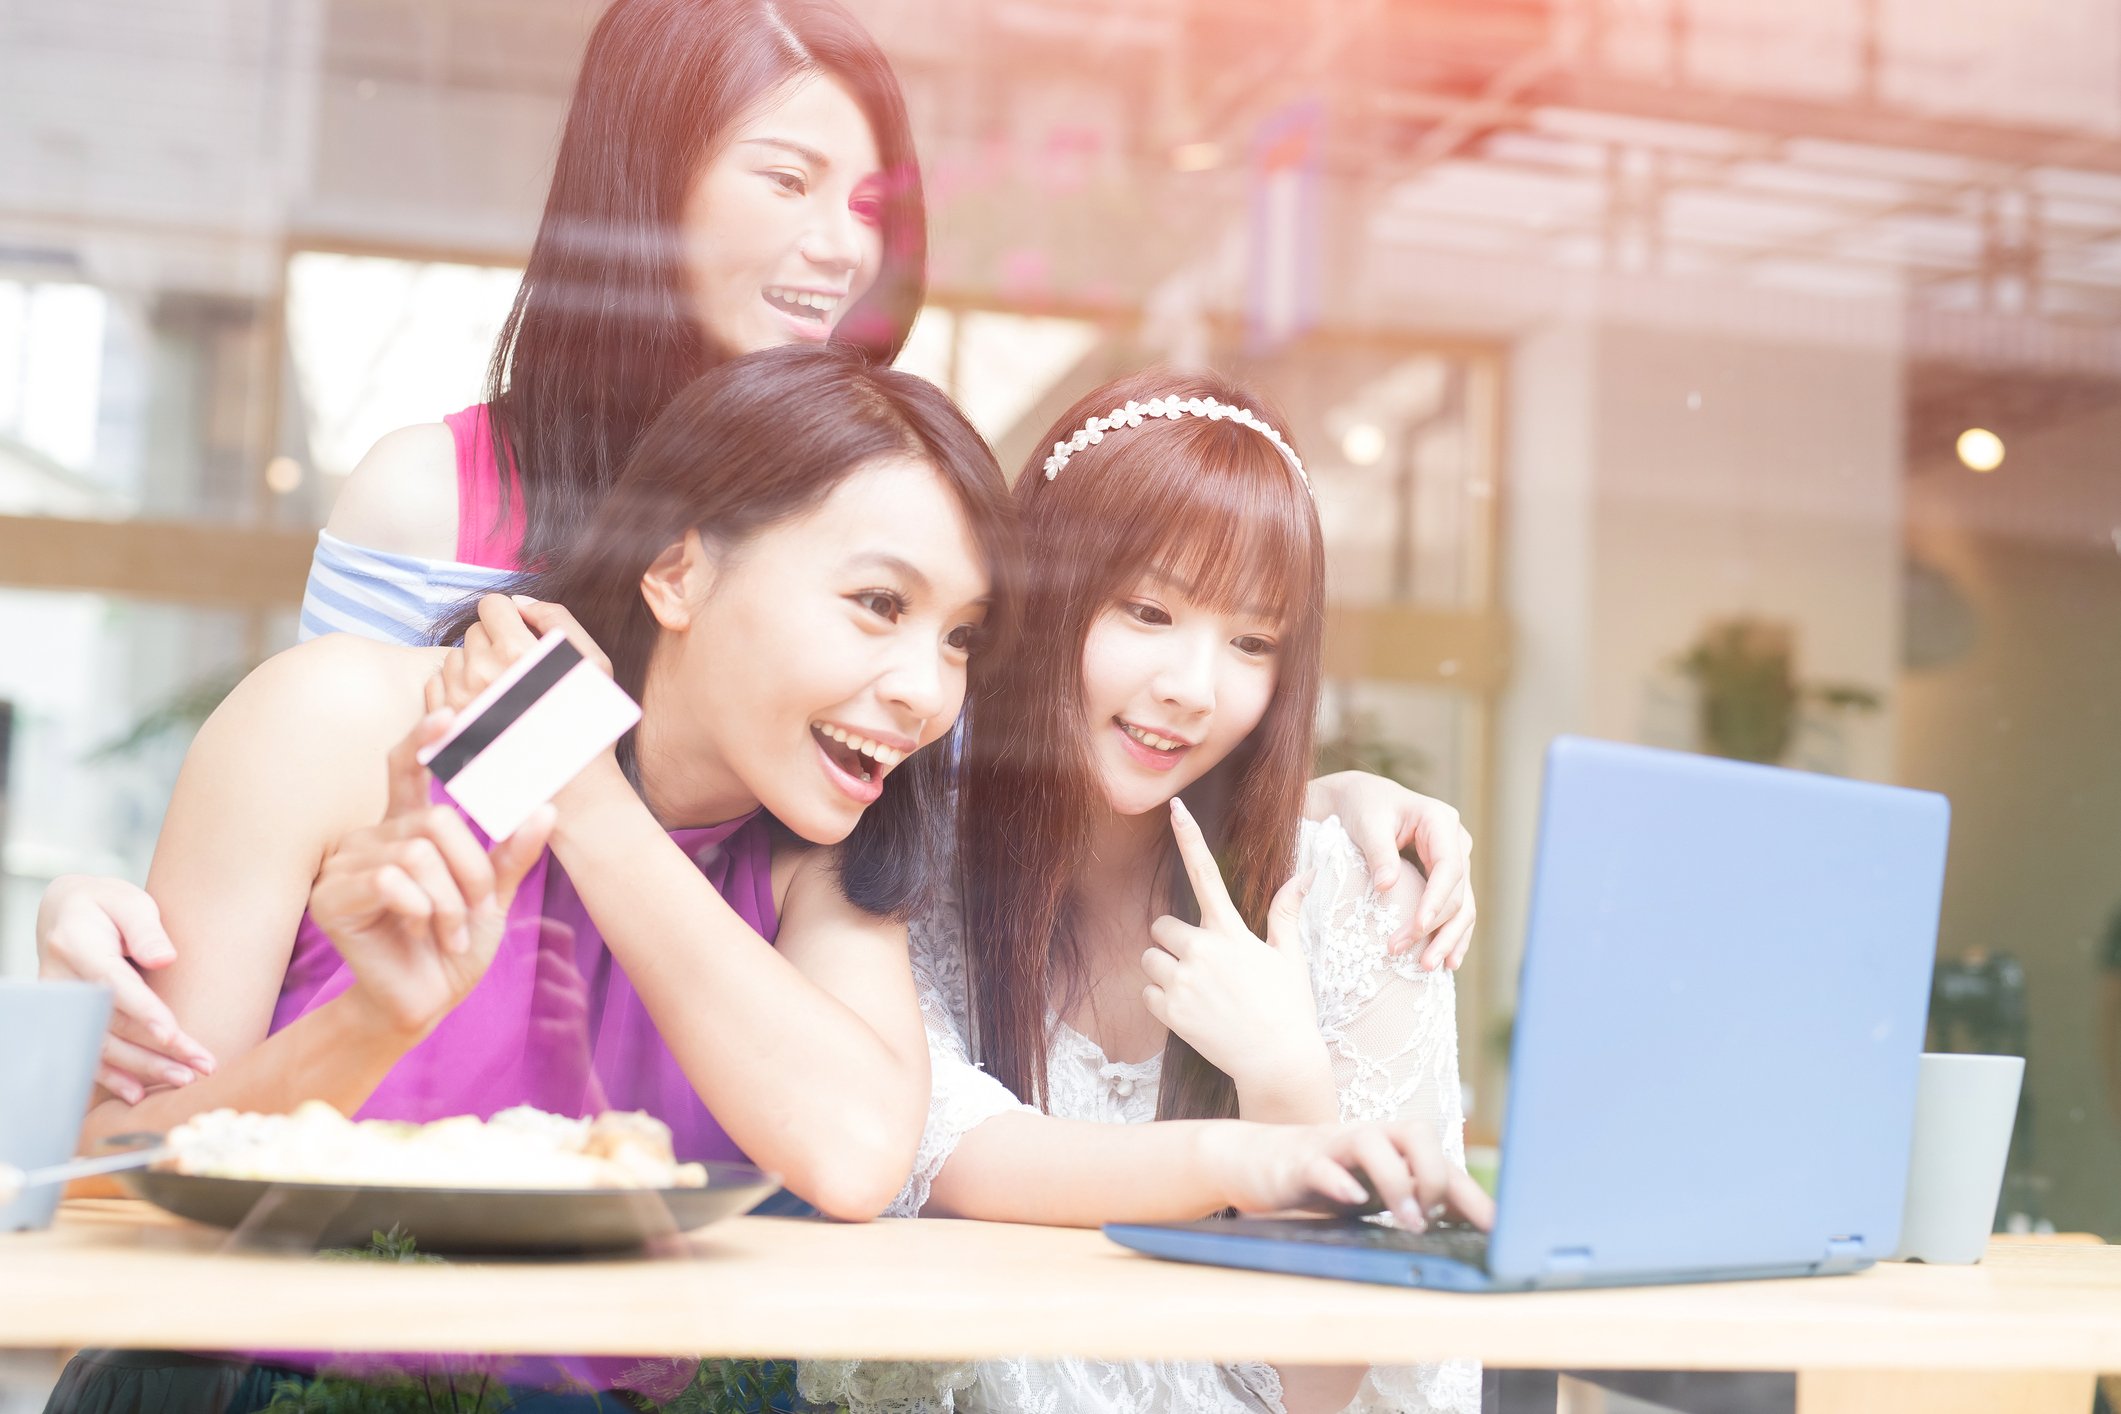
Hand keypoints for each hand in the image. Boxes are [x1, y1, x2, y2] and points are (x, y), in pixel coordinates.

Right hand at [37, 876, 216, 1103]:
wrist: (66, 912)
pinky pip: (85, 1053)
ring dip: (142, 1068)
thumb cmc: (107, 904)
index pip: (112, 984)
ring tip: (185, 1079)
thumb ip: (146, 928)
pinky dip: (110, 1077)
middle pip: (111, 1023)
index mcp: (76, 945)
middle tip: (201, 1066)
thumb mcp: (129, 901)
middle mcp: (61, 980)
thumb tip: (165, 959)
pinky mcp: (66, 1020)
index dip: (142, 1012)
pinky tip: (138, 1093)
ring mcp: (61, 1005)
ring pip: (100, 1045)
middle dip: (156, 1050)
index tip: (171, 1034)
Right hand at [309, 708, 553, 1039]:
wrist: (427, 1000)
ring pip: (417, 852)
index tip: (448, 712)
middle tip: (474, 909)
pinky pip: (390, 880)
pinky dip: (423, 909)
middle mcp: (370, 838)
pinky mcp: (332, 898)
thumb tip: (545, 808)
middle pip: (434, 821)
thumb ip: (512, 853)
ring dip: (450, 898)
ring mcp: (344, 866)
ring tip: (450, 931)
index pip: (404, 769)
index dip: (423, 740)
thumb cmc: (454, 945)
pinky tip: (424, 934)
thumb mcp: (493, 895)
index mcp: (404, 828)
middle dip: (470, 869)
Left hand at [424, 593, 613, 716]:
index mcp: (518, 652)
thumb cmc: (587, 721)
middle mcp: (483, 673)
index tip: (520, 637)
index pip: (491, 605)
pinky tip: (481, 704)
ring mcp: (460, 700)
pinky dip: (454, 688)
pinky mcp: (446, 724)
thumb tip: (519, 603)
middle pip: (473, 632)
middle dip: (493, 644)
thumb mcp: (592, 662)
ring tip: (501, 692)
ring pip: (454, 657)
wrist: (570, 782)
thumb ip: (557, 619)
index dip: (508, 617)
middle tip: (517, 672)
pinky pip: (436, 684)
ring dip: (473, 667)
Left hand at [1144, 799, 1324, 1104]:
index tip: (1175, 808)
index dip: (1190, 838)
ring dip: (1164, 972)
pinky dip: (1162, 1002)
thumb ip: (1286, 914)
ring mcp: (1185, 982)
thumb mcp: (1290, 958)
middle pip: (1161, 926)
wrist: (1278, 1062)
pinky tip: (1191, 1014)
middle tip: (1202, 967)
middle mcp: (1204, 951)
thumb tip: (1306, 874)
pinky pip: (1147, 994)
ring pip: (1149, 959)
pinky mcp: (1171, 1012)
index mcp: (1232, 933)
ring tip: (1198, 993)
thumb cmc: (1288, 1009)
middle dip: (1173, 942)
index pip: (1207, 874)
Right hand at [1206, 1118, 1495, 1232]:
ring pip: (1372, 1142)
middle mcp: (1367, 1138)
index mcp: (1390, 1148)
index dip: (1471, 1195)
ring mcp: (1332, 1145)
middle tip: (1429, 1218)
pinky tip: (1352, 1200)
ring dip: (1396, 1181)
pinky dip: (1340, 1180)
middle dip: (1433, 1175)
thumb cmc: (1323, 1178)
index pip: (1442, 1163)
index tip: (1496, 1229)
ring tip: (1405, 1222)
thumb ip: (1408, 1201)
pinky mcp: (1298, 1161)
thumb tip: (1460, 1230)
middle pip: (1415, 1132)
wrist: (1253, 1161)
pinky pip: (1322, 1164)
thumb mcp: (1371, 1192)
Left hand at [1304, 771, 1474, 968]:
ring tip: (1431, 967)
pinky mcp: (1445, 880)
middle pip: (1458, 893)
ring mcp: (1454, 862)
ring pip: (1463, 907)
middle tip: (1405, 953)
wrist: (1364, 801)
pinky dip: (1452, 935)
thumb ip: (1378, 852)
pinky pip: (1455, 910)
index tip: (1418, 927)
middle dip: (1435, 927)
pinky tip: (1448, 961)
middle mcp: (1456, 843)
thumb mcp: (1367, 823)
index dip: (1436, 900)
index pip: (1448, 868)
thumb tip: (1387, 886)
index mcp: (1441, 822)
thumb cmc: (1364, 807)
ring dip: (1448, 939)